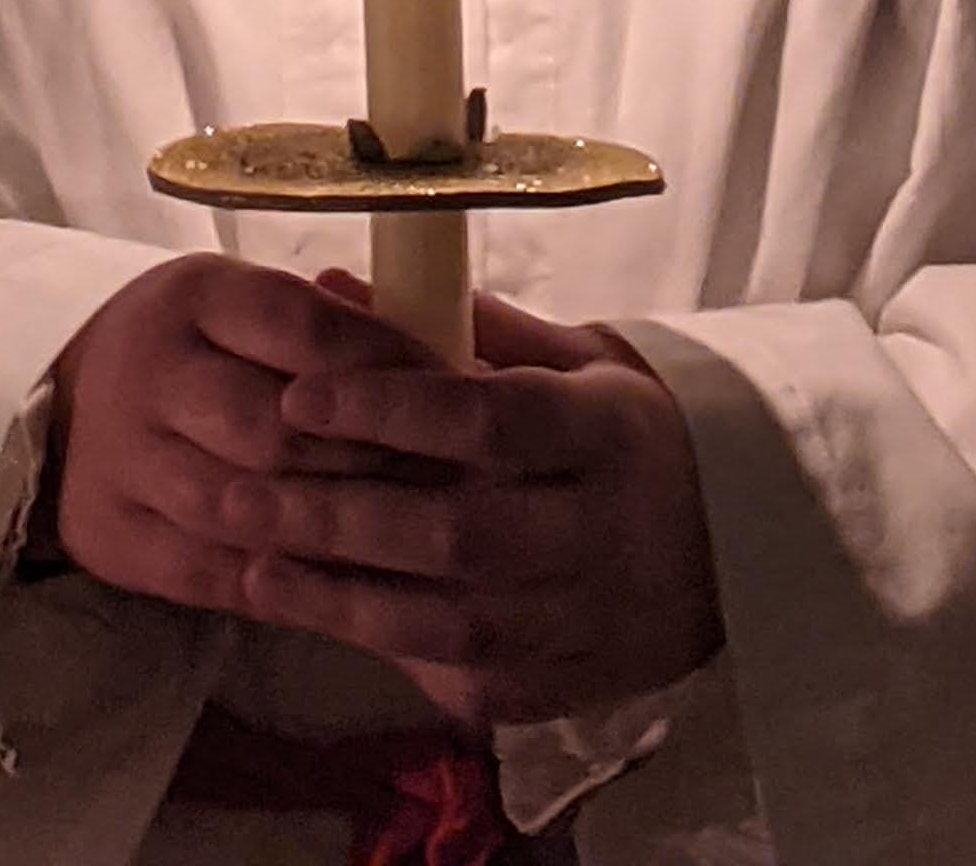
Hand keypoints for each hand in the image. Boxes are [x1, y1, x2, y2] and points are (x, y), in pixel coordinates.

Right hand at [42, 252, 463, 620]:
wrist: (65, 400)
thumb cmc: (198, 347)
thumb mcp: (246, 307)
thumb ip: (332, 325)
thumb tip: (455, 357)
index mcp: (196, 295)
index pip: (304, 328)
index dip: (387, 363)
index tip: (460, 391)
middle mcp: (153, 371)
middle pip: (278, 427)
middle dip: (373, 458)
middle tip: (456, 481)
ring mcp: (124, 460)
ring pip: (246, 506)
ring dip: (337, 528)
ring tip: (417, 539)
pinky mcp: (111, 537)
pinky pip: (212, 573)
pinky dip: (286, 583)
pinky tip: (349, 587)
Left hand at [246, 266, 727, 728]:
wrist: (737, 545)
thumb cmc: (631, 433)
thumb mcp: (577, 360)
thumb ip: (461, 328)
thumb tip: (336, 287)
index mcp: (605, 432)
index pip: (488, 420)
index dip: (390, 409)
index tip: (299, 393)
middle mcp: (597, 532)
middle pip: (455, 532)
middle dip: (336, 514)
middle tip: (238, 491)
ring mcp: (582, 621)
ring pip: (446, 622)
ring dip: (338, 595)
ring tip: (252, 561)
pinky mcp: (563, 687)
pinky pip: (463, 681)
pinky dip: (386, 651)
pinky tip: (320, 616)